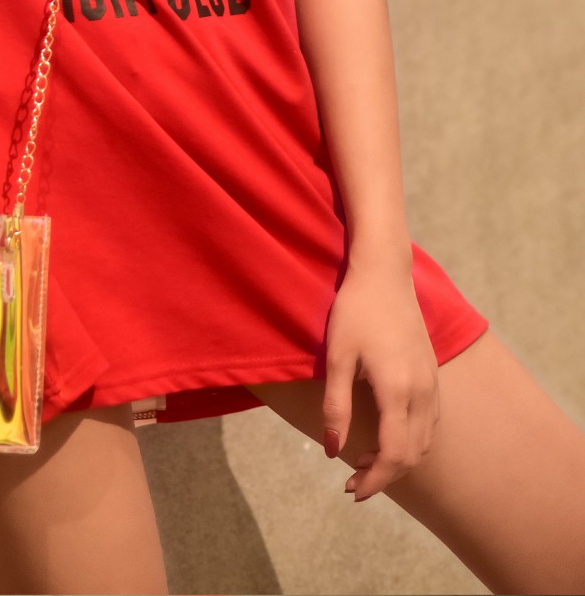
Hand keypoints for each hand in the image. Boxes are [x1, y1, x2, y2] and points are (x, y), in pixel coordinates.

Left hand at [321, 262, 440, 501]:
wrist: (385, 272)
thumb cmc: (355, 311)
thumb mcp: (337, 357)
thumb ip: (336, 406)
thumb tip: (331, 450)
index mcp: (398, 391)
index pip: (394, 455)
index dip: (374, 480)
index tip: (351, 491)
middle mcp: (423, 393)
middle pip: (412, 455)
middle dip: (384, 475)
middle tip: (352, 480)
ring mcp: (432, 384)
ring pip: (424, 442)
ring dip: (399, 459)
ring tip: (365, 460)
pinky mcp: (433, 375)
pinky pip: (429, 423)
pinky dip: (411, 441)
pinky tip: (388, 435)